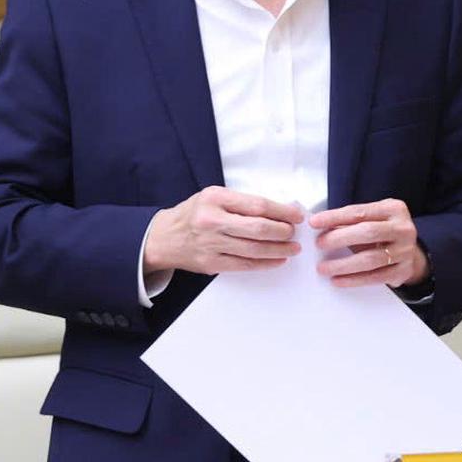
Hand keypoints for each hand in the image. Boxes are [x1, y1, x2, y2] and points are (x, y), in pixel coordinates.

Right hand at [143, 187, 303, 274]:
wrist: (164, 238)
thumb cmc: (194, 214)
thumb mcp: (214, 197)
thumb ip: (243, 202)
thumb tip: (281, 210)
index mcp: (215, 198)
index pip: (257, 205)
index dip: (282, 211)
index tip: (297, 215)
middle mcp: (212, 221)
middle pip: (258, 228)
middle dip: (283, 231)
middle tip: (294, 233)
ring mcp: (211, 244)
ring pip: (254, 249)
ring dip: (279, 249)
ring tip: (293, 248)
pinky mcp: (211, 263)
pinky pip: (244, 265)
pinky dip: (265, 263)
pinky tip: (277, 259)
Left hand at [310, 198, 428, 288]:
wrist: (409, 251)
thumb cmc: (384, 232)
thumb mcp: (373, 219)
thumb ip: (351, 221)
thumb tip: (321, 228)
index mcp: (394, 209)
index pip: (360, 212)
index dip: (335, 217)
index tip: (315, 222)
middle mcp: (403, 229)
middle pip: (368, 232)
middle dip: (340, 238)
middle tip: (320, 244)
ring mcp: (405, 251)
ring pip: (371, 259)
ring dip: (343, 264)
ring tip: (324, 268)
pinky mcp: (403, 271)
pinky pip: (375, 277)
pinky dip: (354, 280)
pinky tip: (338, 280)